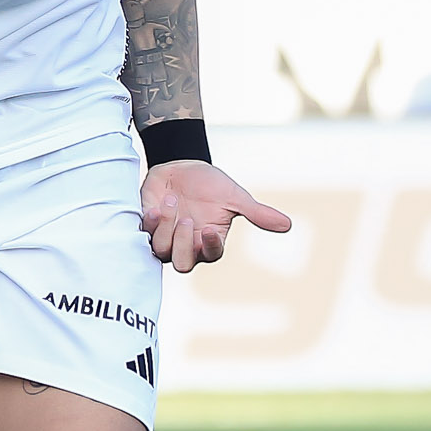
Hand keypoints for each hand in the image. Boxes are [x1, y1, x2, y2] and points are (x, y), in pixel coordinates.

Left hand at [139, 161, 292, 273]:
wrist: (182, 166)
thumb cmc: (210, 184)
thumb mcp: (235, 197)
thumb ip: (257, 213)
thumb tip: (287, 225)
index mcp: (209, 242)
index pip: (210, 255)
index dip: (209, 247)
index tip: (209, 230)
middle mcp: (186, 245)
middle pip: (182, 263)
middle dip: (182, 244)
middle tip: (187, 219)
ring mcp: (165, 238)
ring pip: (161, 250)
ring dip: (166, 228)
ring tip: (172, 201)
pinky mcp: (147, 227)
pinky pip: (144, 235)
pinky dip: (151, 223)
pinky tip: (157, 207)